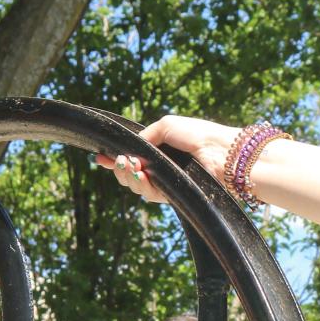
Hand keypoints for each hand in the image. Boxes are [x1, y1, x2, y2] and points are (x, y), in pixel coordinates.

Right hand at [95, 115, 238, 204]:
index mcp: (158, 150)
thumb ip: (145, 135)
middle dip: (119, 169)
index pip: (131, 156)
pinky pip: (150, 194)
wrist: (219, 151)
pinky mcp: (173, 195)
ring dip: (127, 177)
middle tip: (120, 161)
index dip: (114, 159)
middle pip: (130, 174)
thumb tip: (131, 150)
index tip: (99, 157)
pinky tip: (138, 174)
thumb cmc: (197, 134)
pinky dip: (141, 185)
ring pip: (137, 186)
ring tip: (128, 165)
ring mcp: (166, 182)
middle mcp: (160, 168)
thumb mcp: (166, 125)